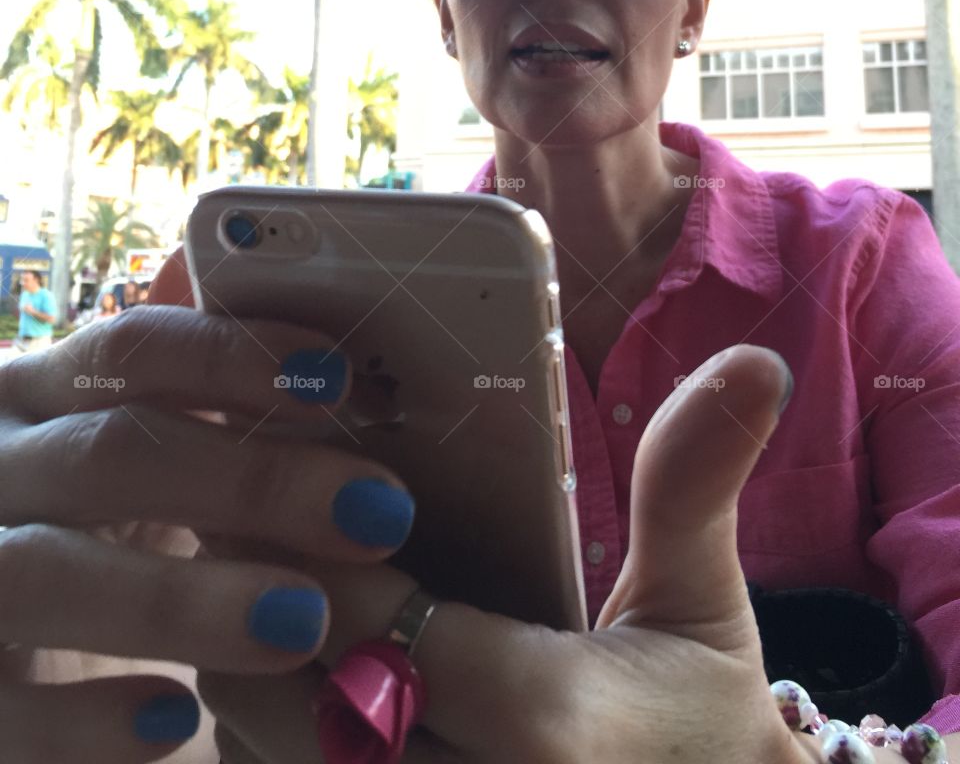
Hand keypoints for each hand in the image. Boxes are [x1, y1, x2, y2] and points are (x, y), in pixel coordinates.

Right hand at [0, 273, 415, 763]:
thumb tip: (346, 410)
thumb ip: (205, 423)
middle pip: (109, 454)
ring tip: (302, 622)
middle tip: (377, 514)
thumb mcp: (122, 453)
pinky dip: (82, 719)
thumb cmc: (74, 520)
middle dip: (250, 482)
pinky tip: (176, 717)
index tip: (337, 382)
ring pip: (44, 572)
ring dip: (179, 598)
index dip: (231, 358)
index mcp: (35, 394)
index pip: (128, 350)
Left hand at [202, 345, 815, 763]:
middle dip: (262, 601)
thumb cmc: (696, 713)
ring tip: (259, 575)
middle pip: (289, 695)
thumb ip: (694, 480)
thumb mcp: (701, 599)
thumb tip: (756, 360)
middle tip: (253, 514)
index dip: (317, 552)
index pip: (378, 624)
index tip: (294, 479)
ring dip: (250, 661)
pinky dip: (271, 725)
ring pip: (262, 750)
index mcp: (547, 730)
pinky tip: (295, 659)